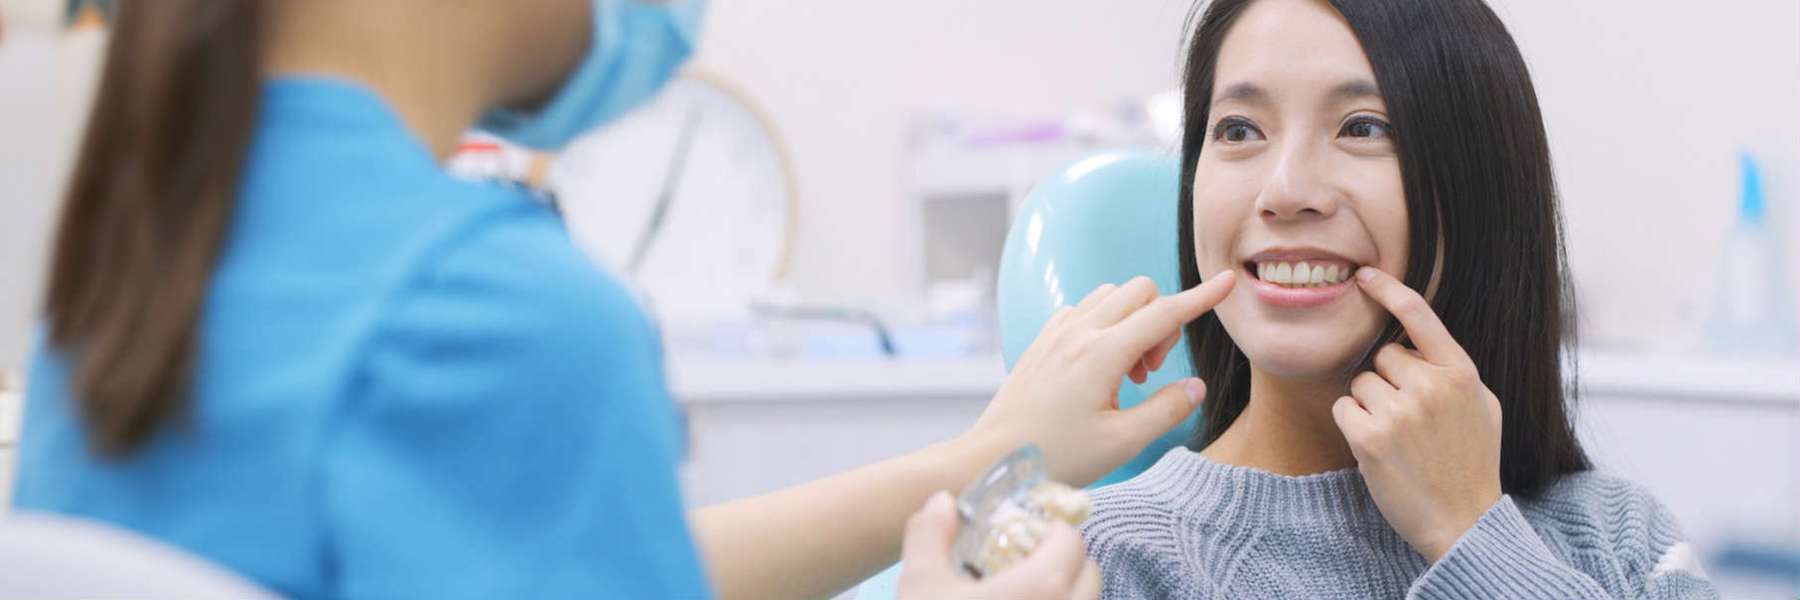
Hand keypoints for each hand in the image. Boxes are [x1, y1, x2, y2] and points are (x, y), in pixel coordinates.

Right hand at [896, 492, 1100, 599]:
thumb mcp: (919, 584)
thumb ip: (930, 533)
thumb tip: (943, 500)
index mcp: (1044, 587)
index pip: (1071, 540)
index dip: (1048, 531)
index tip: (1022, 537)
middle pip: (1089, 575)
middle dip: (1064, 563)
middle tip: (1023, 568)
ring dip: (1064, 597)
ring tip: (1022, 599)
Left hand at [965, 271, 1236, 486]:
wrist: (993, 460)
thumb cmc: (1057, 457)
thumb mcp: (1123, 442)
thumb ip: (1166, 409)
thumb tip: (1195, 387)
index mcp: (1102, 354)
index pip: (1165, 312)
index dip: (1201, 298)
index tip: (1228, 282)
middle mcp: (1078, 332)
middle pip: (1140, 292)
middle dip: (1161, 322)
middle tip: (1149, 373)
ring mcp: (1056, 333)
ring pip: (1111, 296)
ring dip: (1132, 321)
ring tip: (1125, 374)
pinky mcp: (1042, 341)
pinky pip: (1084, 310)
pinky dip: (1105, 325)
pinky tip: (1099, 369)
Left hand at [1332, 267, 1502, 562]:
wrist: (1464, 523)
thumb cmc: (1472, 464)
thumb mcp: (1482, 407)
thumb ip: (1453, 371)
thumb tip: (1420, 343)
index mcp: (1461, 374)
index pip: (1419, 316)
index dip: (1389, 290)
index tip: (1364, 275)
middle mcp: (1431, 386)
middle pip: (1382, 357)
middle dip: (1387, 381)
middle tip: (1408, 419)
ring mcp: (1400, 411)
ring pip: (1359, 383)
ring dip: (1369, 405)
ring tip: (1397, 438)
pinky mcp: (1370, 437)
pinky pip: (1343, 408)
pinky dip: (1352, 425)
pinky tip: (1377, 448)